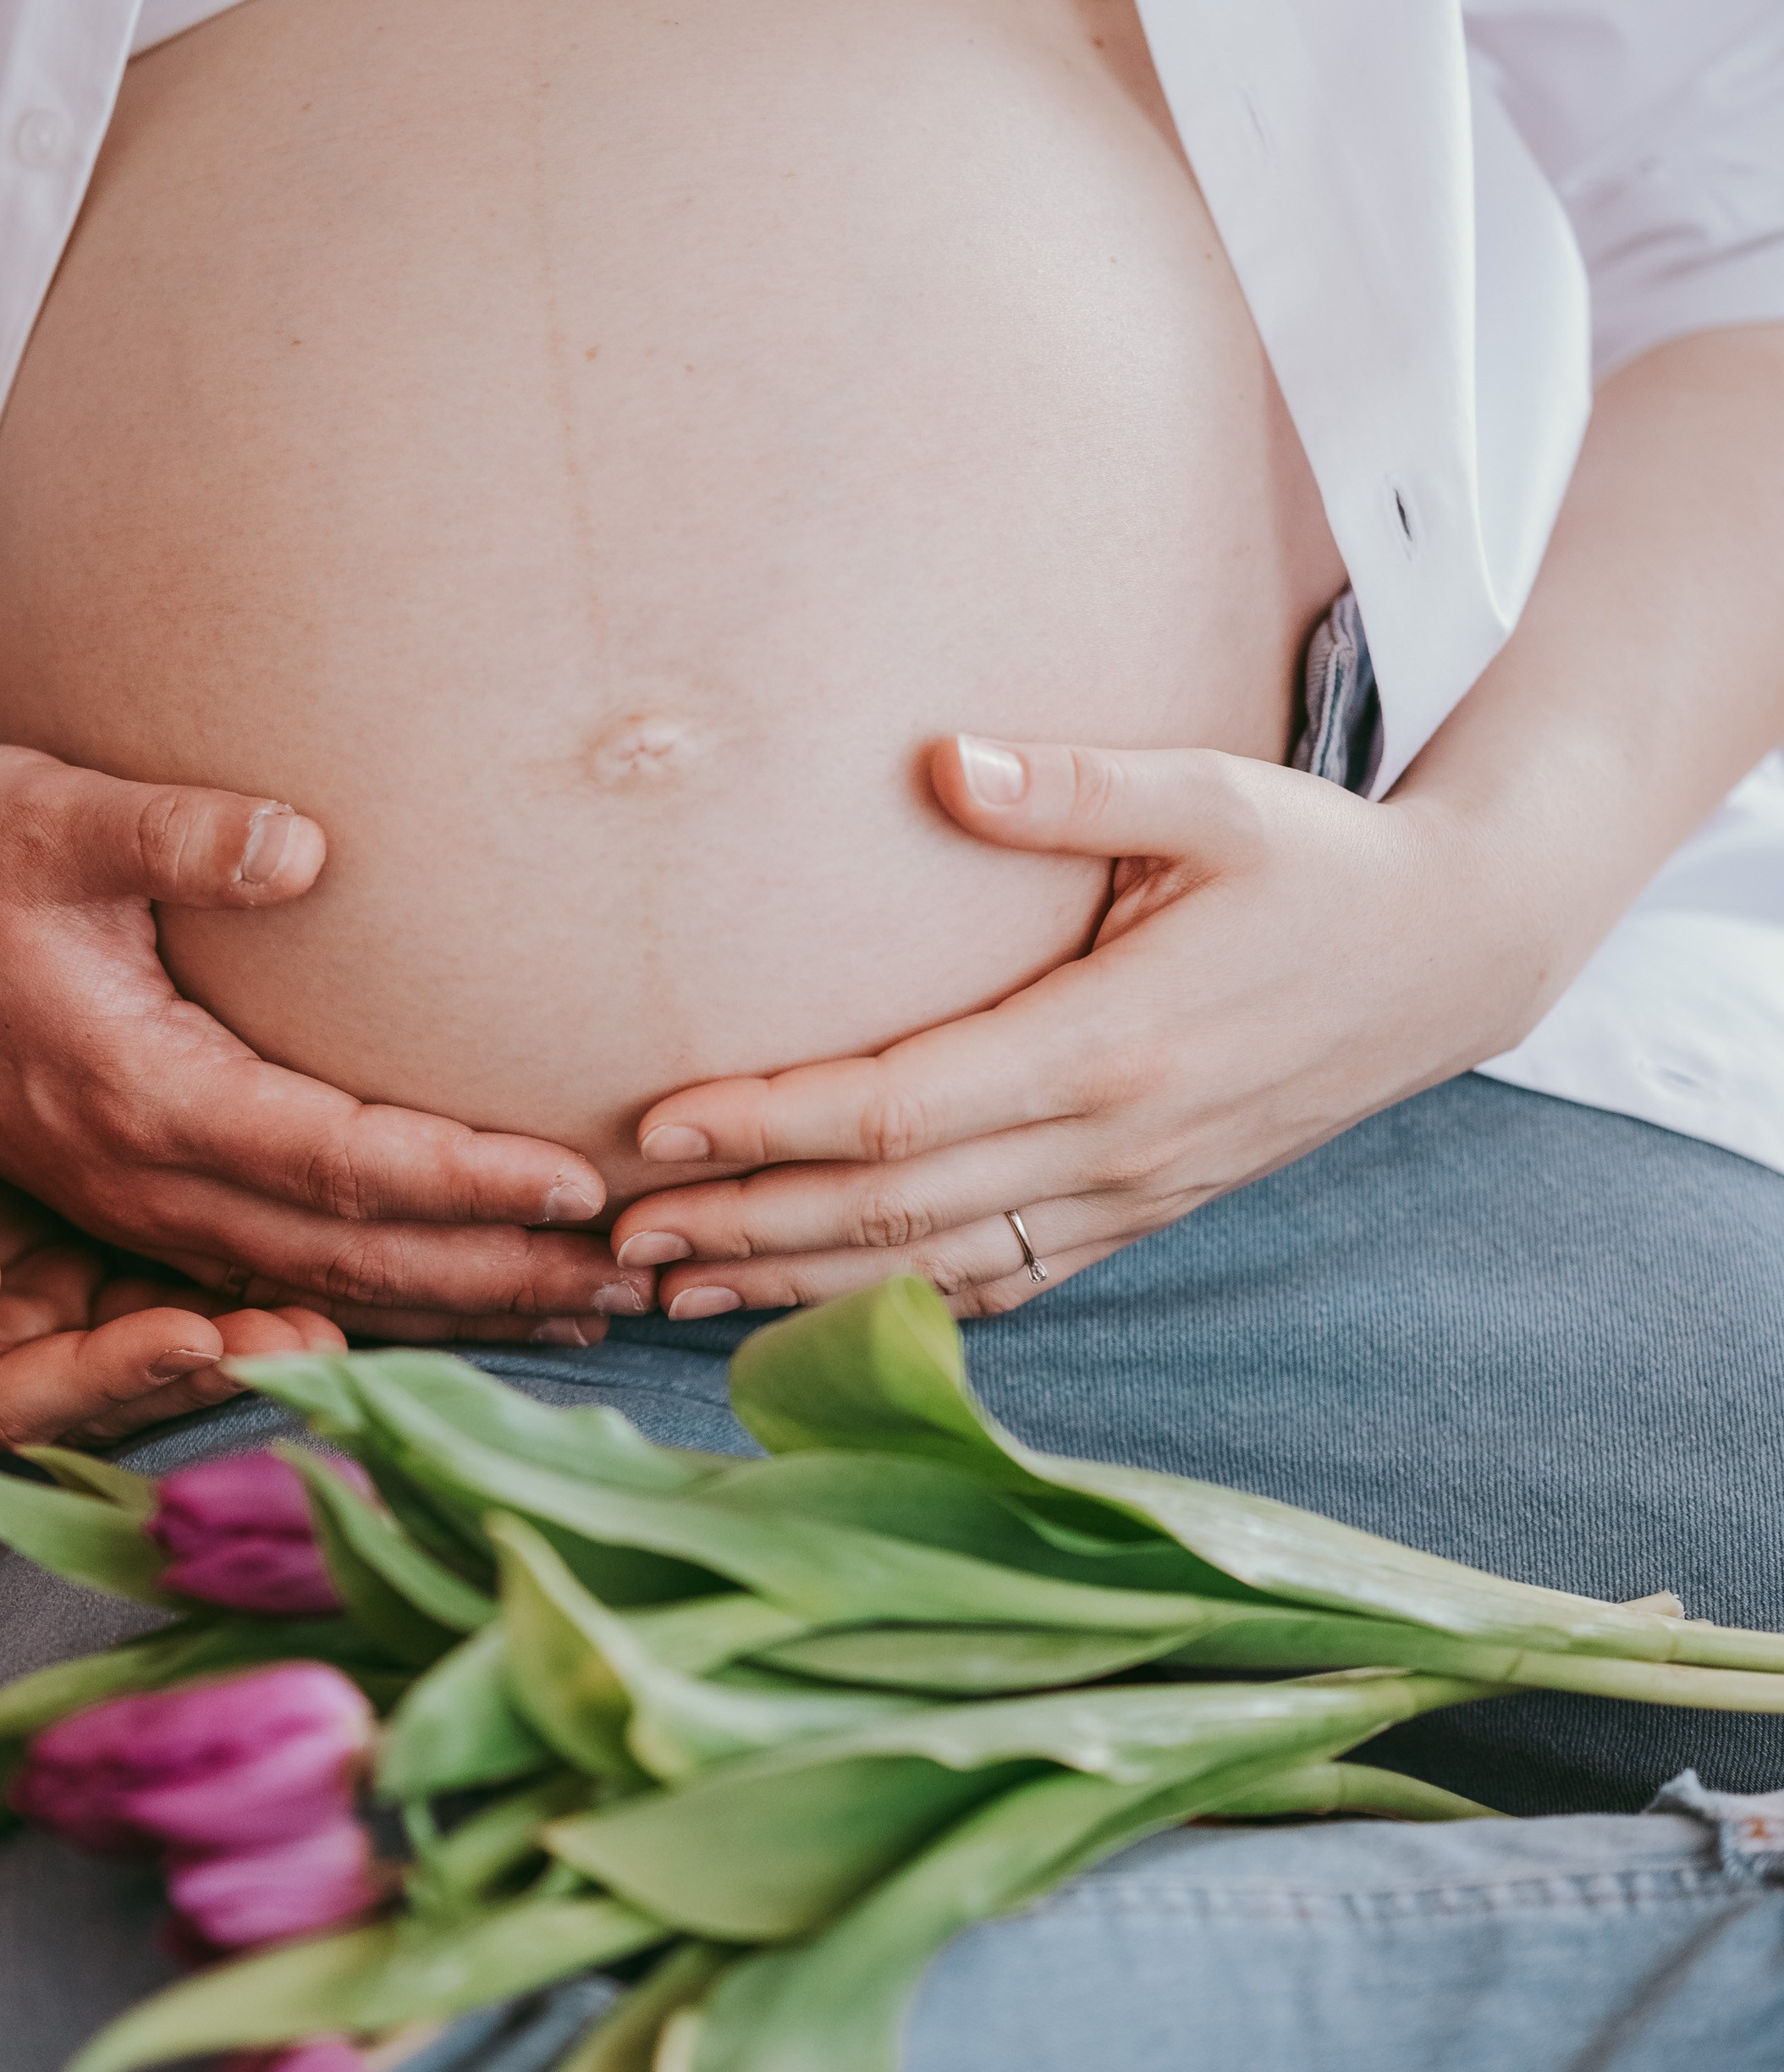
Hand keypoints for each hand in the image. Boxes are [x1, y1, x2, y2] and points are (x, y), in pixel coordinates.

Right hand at [0, 748, 644, 1343]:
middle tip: (630, 1279)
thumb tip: (306, 841)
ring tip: (580, 1309)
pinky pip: (272, 1272)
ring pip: (316, 1286)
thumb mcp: (53, 815)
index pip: (341, 1162)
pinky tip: (459, 1295)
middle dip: (493, 1275)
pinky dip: (377, 1292)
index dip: (466, 1180)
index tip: (579, 1185)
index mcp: (142, 1095)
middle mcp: (140, 1175)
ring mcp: (129, 1200)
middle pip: (349, 1258)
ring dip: (452, 1304)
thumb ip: (181, 831)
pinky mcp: (126, 1192)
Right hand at [0, 1017, 350, 1448]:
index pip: (11, 1401)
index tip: (190, 1339)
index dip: (105, 1379)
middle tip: (310, 1347)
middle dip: (206, 1377)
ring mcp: (32, 1336)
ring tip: (338, 1321)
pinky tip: (324, 1265)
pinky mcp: (79, 1285)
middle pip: (101, 1400)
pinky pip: (165, 1296)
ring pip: (148, 1356)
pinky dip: (236, 1288)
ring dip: (239, 1342)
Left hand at [611, 734, 1535, 1316]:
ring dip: (802, 1286)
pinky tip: (817, 1309)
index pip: (902, 1111)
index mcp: (1109, 1044)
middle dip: (747, 1229)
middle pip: (893, 1212)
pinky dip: (903, 1303)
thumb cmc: (1320, 860)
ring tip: (678, 1292)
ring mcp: (1134, 1194)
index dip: (773, 1124)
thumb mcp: (1213, 796)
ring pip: (938, 1267)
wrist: (1452, 957)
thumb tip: (938, 762)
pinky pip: (1008, 1279)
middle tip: (618, 1239)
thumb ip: (1071, 787)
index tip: (659, 1126)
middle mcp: (1114, 1144)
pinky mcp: (1148, 1211)